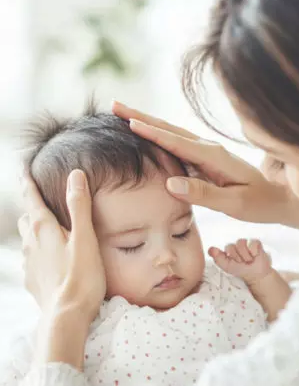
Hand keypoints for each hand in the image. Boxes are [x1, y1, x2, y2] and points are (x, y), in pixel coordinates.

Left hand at [18, 169, 105, 323]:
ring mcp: (29, 263)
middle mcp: (31, 243)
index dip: (27, 182)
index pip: (31, 198)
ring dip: (36, 230)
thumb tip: (75, 175)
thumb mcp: (85, 237)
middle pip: (27, 217)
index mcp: (43, 228)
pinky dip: (39, 250)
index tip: (24, 170)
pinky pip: (31, 257)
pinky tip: (52, 257)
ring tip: (51, 229)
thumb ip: (79, 206)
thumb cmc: (80, 276)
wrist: (66, 317)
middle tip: (45, 202)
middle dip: (33, 207)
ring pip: (27, 238)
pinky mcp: (32, 279)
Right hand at [112, 101, 298, 228]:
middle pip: (169, 129)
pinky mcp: (204, 157)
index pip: (177, 142)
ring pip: (171, 133)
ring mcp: (206, 151)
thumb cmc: (258, 203)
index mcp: (214, 157)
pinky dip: (158, 135)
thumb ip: (204, 194)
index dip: (152, 132)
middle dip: (141, 117)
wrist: (278, 196)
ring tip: (123, 114)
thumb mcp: (234, 204)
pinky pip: (176, 143)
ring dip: (147, 122)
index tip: (129, 123)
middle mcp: (208, 148)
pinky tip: (146, 133)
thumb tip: (171, 183)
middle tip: (115, 105)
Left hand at [208, 239, 271, 285]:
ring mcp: (245, 243)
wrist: (255, 275)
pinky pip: (252, 242)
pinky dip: (253, 252)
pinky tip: (254, 256)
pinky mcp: (255, 242)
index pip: (225, 247)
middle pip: (232, 246)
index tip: (234, 261)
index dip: (230, 255)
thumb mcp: (227, 267)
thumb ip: (218, 258)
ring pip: (240, 243)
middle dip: (237, 257)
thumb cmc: (241, 270)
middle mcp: (236, 245)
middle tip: (242, 262)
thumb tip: (210, 249)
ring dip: (245, 255)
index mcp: (229, 249)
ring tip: (248, 260)